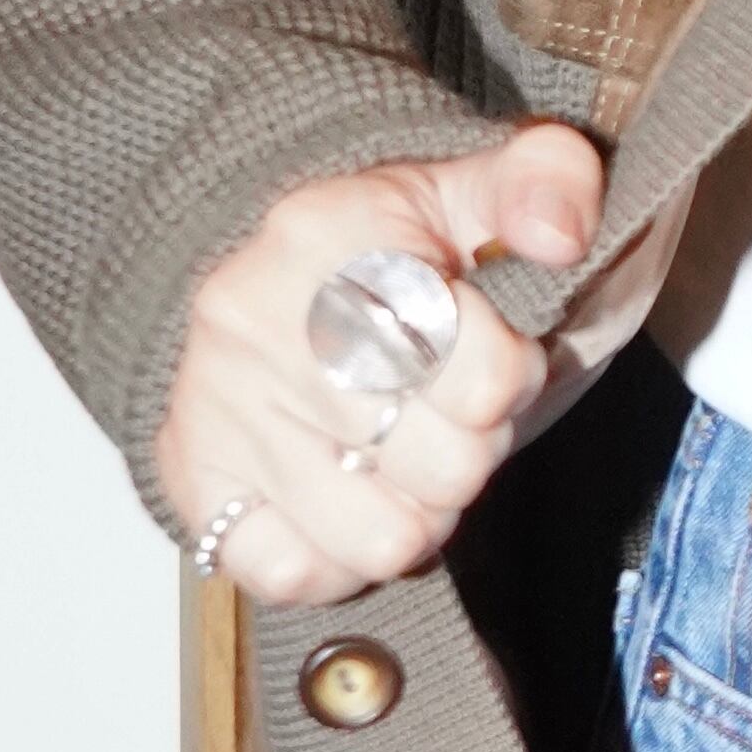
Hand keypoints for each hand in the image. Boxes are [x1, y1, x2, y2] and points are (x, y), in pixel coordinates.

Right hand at [158, 124, 601, 607]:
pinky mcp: (191, 479)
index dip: (513, 384)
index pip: (483, 375)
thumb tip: (560, 232)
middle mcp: (257, 321)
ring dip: (416, 515)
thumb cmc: (379, 252)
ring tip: (400, 464)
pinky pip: (295, 572)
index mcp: (333, 238)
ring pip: (385, 538)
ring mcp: (218, 406)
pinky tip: (345, 502)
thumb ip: (546, 179)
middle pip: (448, 468)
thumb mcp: (468, 191)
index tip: (495, 360)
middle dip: (473, 452)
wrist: (250, 276)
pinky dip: (337, 559)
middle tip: (445, 417)